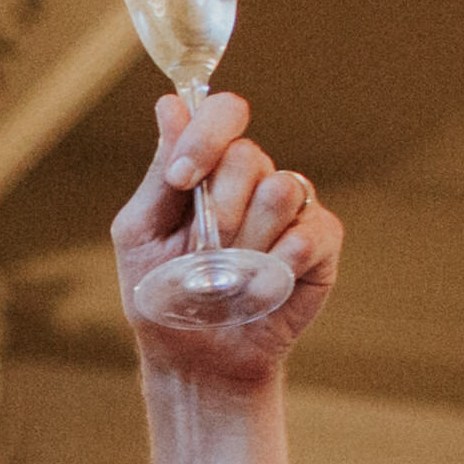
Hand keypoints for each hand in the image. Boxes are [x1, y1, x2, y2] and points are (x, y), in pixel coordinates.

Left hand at [115, 88, 343, 392]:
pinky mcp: (321, 244)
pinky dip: (280, 264)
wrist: (196, 360)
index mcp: (210, 167)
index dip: (205, 137)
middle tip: (203, 251)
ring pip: (281, 189)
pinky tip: (262, 288)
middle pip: (248, 156)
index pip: (224, 113)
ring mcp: (291, 209)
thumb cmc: (163, 295)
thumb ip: (160, 171)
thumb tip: (170, 104)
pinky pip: (310, 232)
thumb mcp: (142, 233)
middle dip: (218, 209)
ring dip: (247, 242)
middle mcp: (254, 179)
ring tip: (231, 276)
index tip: (181, 179)